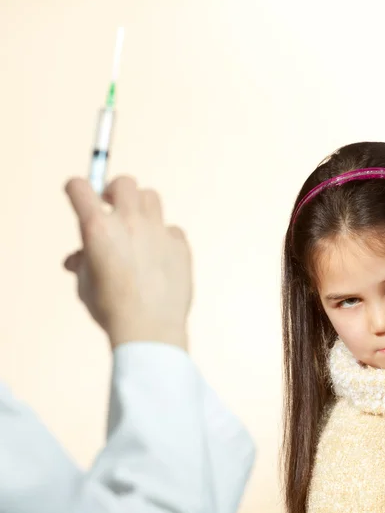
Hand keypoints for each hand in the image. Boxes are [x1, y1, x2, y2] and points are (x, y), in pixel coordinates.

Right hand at [64, 176, 192, 349]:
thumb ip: (82, 263)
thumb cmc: (112, 309)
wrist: (148, 329)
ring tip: (137, 228)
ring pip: (151, 197)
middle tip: (112, 206)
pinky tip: (159, 257)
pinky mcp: (180, 244)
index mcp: (98, 228)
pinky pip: (172, 229)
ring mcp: (158, 231)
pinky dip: (164, 237)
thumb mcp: (85, 285)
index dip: (76, 188)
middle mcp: (129, 222)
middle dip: (114, 190)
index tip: (79, 194)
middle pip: (124, 183)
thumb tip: (77, 258)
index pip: (80, 187)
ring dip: (141, 207)